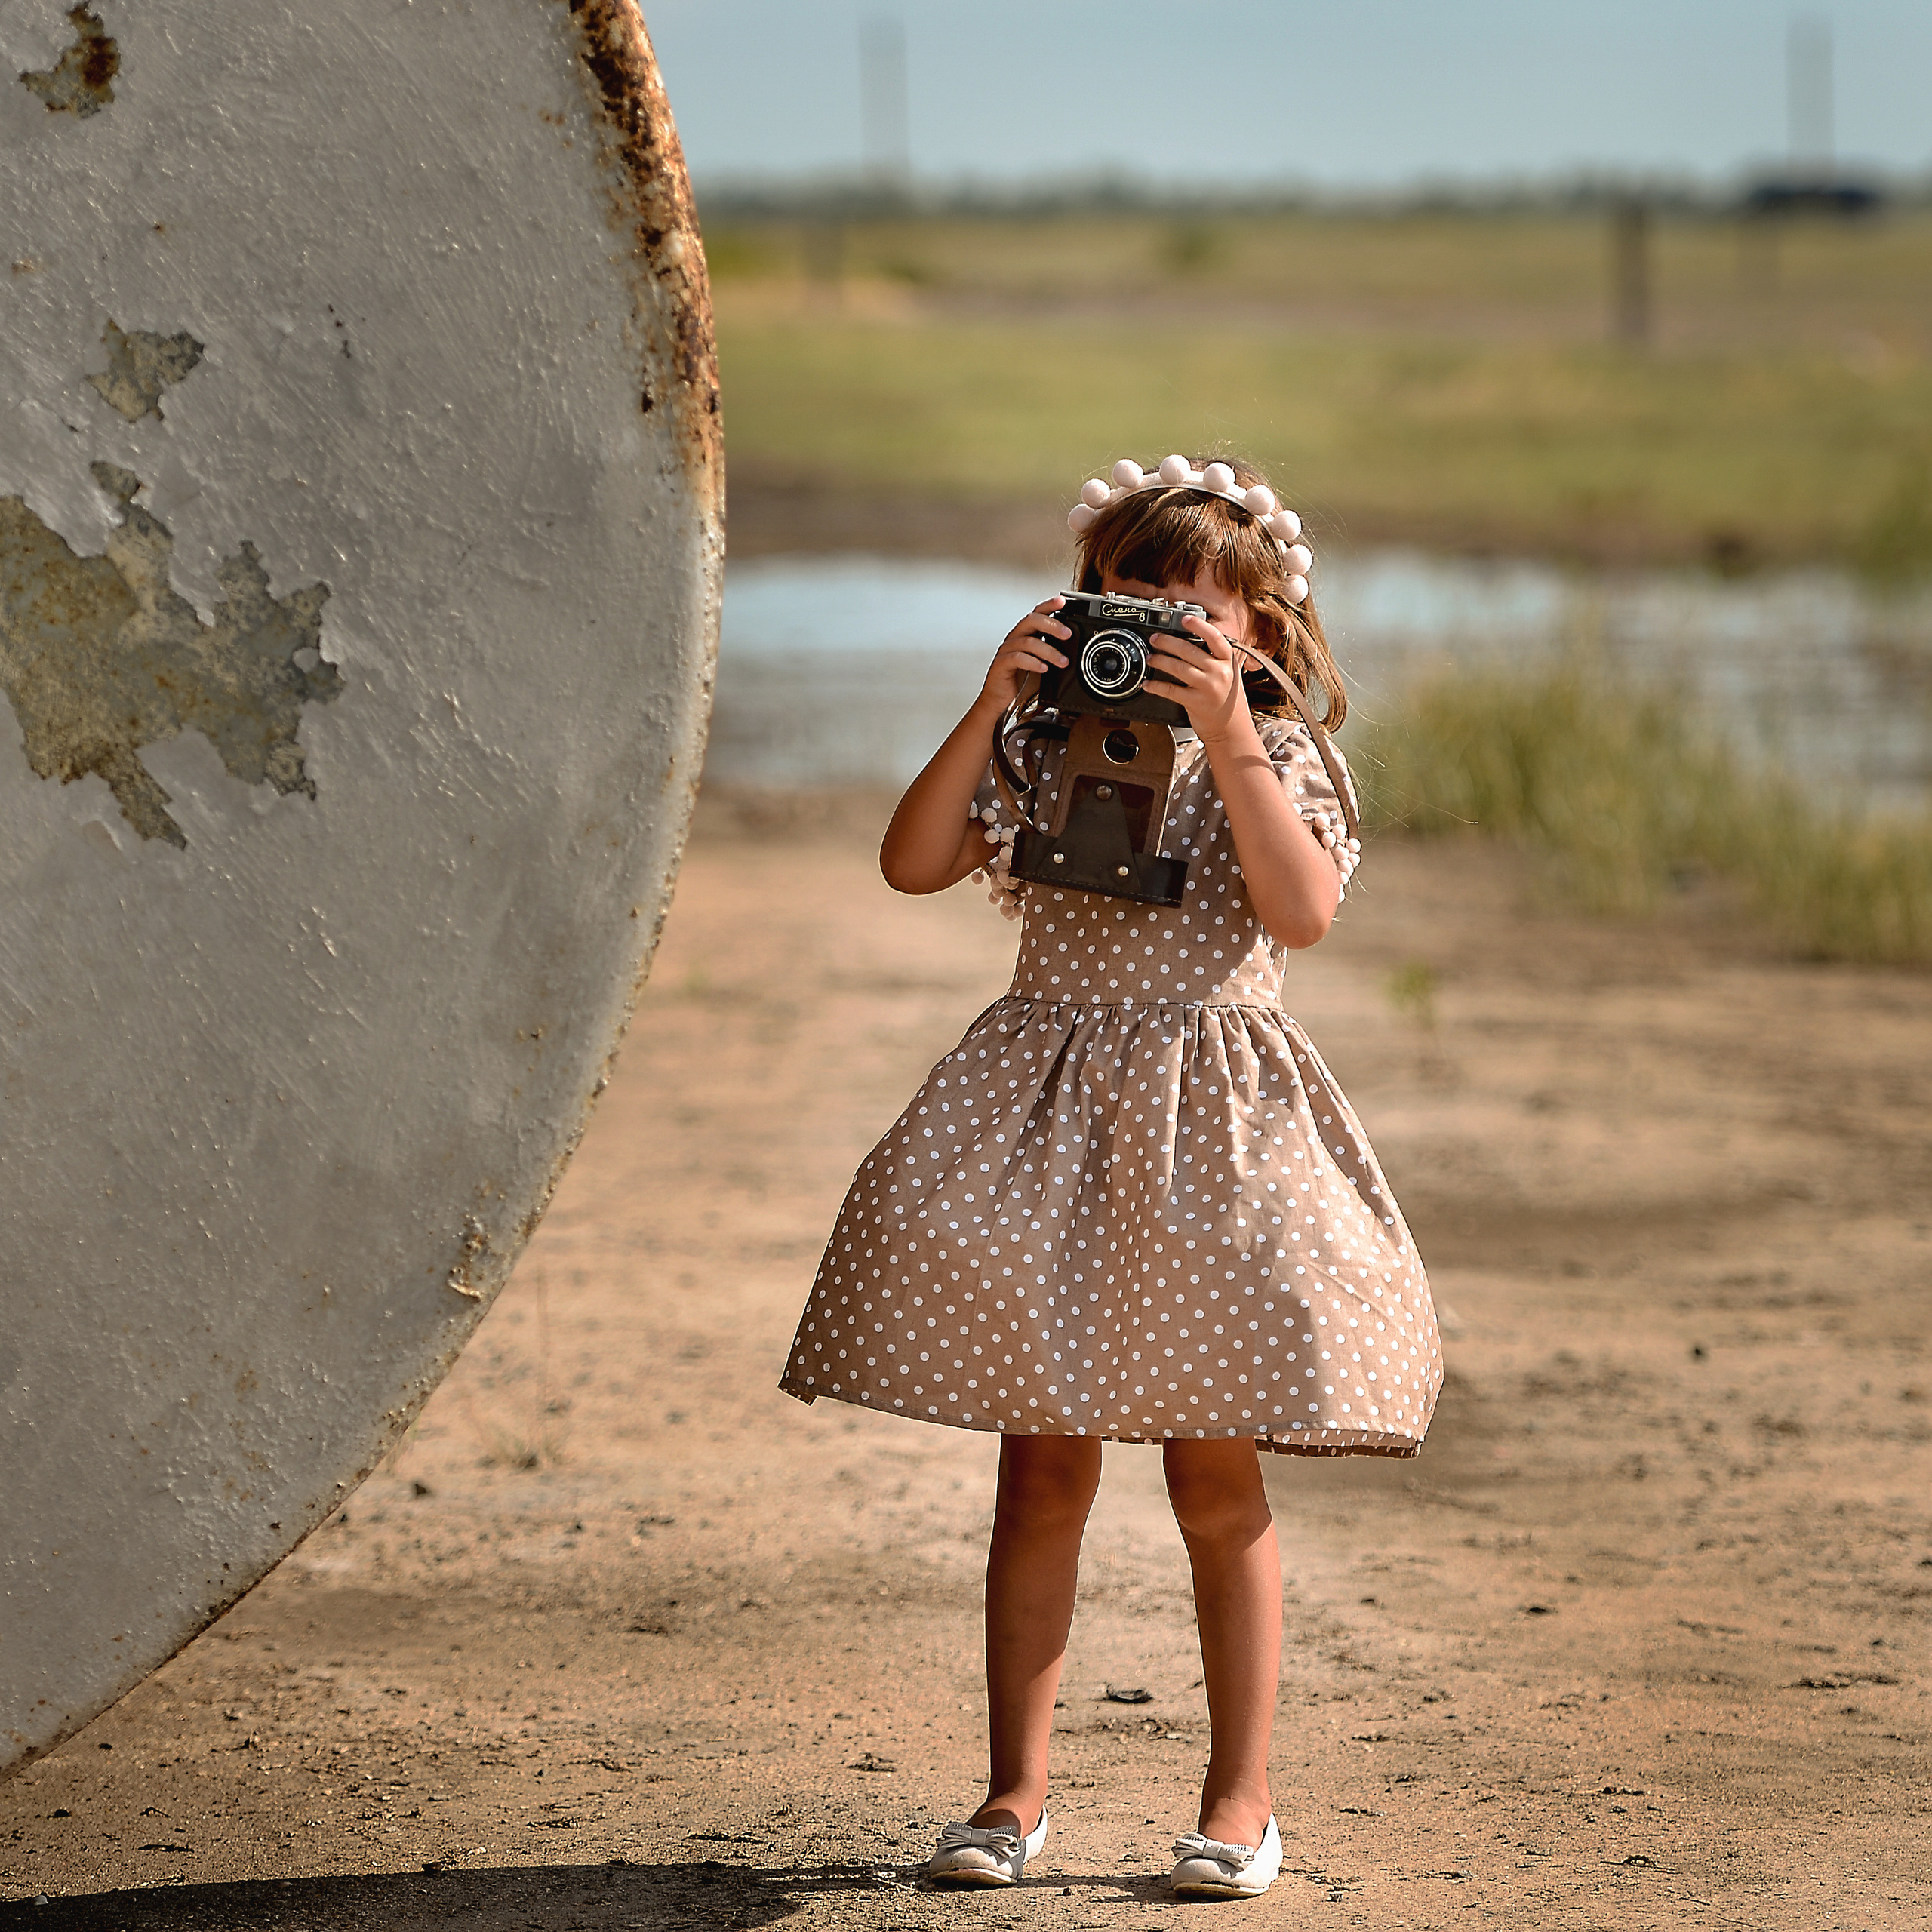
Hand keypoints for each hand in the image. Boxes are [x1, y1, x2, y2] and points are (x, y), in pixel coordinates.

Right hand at [977, 597, 1070, 713]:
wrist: (1002, 703)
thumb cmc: (1022, 683)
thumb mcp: (1045, 666)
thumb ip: (1055, 656)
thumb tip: (1077, 653)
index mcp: (1026, 635)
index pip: (1037, 613)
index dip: (1049, 605)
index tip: (1063, 601)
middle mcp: (1015, 638)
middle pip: (1032, 621)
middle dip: (1052, 625)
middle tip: (1068, 635)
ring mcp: (1007, 650)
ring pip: (1028, 641)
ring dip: (1049, 651)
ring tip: (1062, 662)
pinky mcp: (1001, 664)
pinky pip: (1017, 658)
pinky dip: (1033, 662)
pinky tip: (1043, 669)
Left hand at [1147, 614, 1251, 743]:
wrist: (1231, 728)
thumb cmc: (1226, 698)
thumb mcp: (1228, 674)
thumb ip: (1215, 658)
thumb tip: (1190, 640)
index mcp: (1228, 661)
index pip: (1215, 638)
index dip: (1199, 626)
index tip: (1185, 619)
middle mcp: (1220, 672)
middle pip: (1189, 650)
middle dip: (1168, 642)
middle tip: (1155, 638)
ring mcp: (1208, 688)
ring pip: (1178, 668)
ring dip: (1160, 661)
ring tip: (1150, 658)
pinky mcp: (1196, 703)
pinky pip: (1171, 690)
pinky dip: (1156, 686)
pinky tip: (1148, 683)